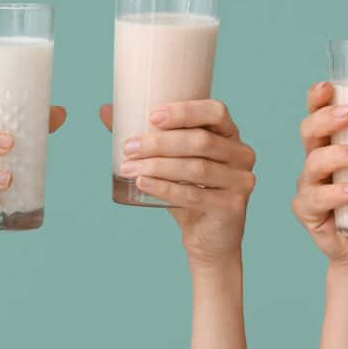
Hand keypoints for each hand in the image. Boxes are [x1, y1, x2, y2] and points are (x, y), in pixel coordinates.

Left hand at [101, 100, 257, 267]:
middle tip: (129, 147)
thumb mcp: (170, 162)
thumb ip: (145, 137)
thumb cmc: (188, 192)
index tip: (153, 116)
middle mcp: (242, 154)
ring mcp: (241, 181)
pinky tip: (144, 184)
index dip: (185, 111)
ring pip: (196, 168)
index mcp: (230, 135)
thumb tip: (106, 110)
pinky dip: (166, 189)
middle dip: (161, 143)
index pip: (215, 112)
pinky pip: (195, 195)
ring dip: (158, 166)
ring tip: (129, 168)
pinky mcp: (232, 206)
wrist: (208, 239)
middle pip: (201, 141)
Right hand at [292, 81, 347, 277]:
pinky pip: (316, 201)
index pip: (318, 112)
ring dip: (336, 155)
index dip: (317, 97)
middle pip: (309, 131)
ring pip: (313, 164)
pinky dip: (334, 194)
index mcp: (334, 141)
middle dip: (326, 118)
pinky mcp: (311, 214)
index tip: (328, 85)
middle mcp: (317, 159)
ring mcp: (311, 187)